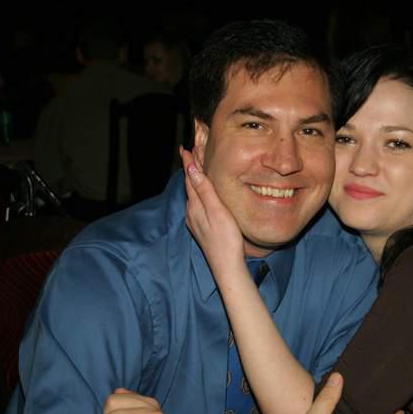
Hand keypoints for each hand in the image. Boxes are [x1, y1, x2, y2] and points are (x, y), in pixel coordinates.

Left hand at [180, 146, 245, 277]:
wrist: (227, 266)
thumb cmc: (225, 239)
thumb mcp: (217, 211)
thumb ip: (205, 190)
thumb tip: (191, 169)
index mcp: (195, 206)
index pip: (190, 178)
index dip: (189, 163)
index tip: (185, 148)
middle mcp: (192, 213)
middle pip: (190, 185)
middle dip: (190, 169)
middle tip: (190, 153)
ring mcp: (196, 222)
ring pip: (193, 196)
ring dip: (194, 181)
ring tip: (196, 169)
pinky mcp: (202, 229)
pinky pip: (197, 205)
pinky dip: (199, 194)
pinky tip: (204, 195)